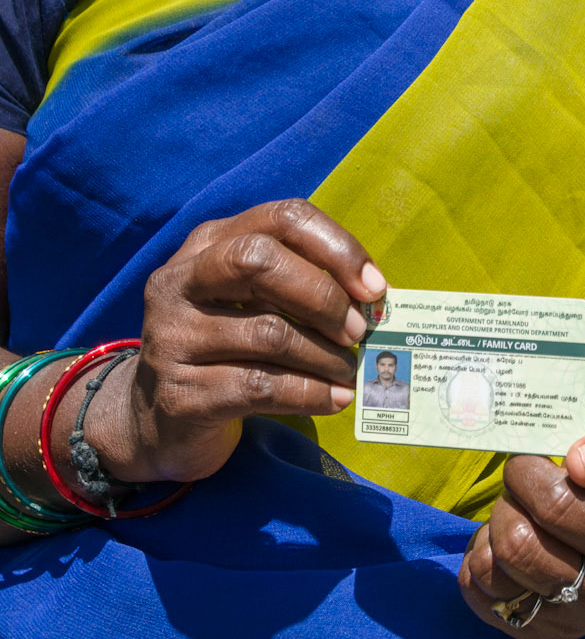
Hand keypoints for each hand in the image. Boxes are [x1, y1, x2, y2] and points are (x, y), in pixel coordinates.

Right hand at [83, 199, 385, 487]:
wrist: (156, 420)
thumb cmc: (225, 346)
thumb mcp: (252, 301)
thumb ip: (299, 285)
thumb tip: (373, 297)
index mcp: (208, 244)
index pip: (282, 218)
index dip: (336, 247)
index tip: (375, 287)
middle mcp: (180, 281)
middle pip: (259, 261)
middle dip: (323, 296)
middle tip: (358, 331)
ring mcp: (172, 338)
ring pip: (268, 333)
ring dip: (325, 356)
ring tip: (350, 371)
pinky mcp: (180, 394)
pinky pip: (260, 387)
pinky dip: (310, 394)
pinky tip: (335, 400)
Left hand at [459, 404, 584, 638]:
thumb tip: (580, 463)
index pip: (555, 505)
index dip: (528, 471)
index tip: (536, 459)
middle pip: (517, 543)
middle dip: (509, 500)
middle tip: (526, 485)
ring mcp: (573, 621)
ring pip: (493, 570)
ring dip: (493, 530)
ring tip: (519, 513)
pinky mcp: (541, 634)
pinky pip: (479, 593)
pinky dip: (481, 557)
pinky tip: (508, 542)